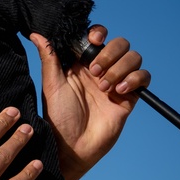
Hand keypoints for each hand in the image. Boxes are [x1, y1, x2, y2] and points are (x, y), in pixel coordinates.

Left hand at [31, 26, 149, 179]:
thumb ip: (49, 57)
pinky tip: (118, 91)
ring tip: (104, 87)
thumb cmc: (58, 117)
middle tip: (94, 72)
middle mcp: (100, 70)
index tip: (93, 41)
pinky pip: (143, 76)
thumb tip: (36, 33)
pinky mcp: (129, 96)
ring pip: (133, 57)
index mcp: (81, 64)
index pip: (97, 37)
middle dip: (110, 53)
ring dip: (120, 67)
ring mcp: (116, 82)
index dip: (99, 33)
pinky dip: (133, 78)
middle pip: (119, 44)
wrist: (73, 146)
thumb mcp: (52, 84)